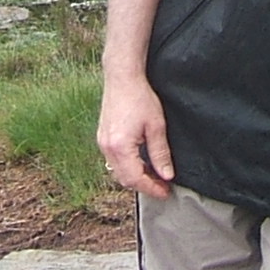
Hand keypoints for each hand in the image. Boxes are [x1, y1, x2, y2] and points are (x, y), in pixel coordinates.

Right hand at [97, 74, 174, 197]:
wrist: (122, 78)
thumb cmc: (139, 97)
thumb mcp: (156, 126)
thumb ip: (160, 153)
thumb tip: (167, 175)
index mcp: (120, 147)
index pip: (135, 179)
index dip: (152, 189)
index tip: (165, 192)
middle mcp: (107, 148)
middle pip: (124, 179)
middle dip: (144, 186)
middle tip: (162, 187)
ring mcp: (102, 143)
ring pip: (118, 172)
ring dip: (135, 177)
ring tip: (154, 176)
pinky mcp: (103, 137)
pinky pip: (114, 161)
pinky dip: (128, 167)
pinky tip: (141, 162)